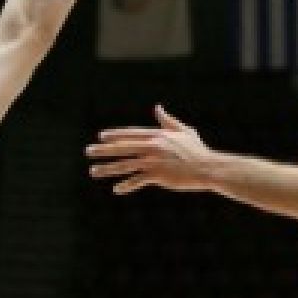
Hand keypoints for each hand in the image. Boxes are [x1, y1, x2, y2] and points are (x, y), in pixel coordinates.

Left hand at [85, 105, 216, 193]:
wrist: (208, 168)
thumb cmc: (197, 151)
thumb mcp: (184, 131)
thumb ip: (168, 121)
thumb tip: (157, 108)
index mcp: (157, 136)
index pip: (131, 134)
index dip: (115, 135)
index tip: (101, 137)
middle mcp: (152, 147)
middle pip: (123, 148)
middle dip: (104, 150)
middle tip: (88, 152)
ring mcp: (154, 161)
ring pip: (125, 164)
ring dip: (107, 168)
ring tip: (93, 171)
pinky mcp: (158, 176)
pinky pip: (137, 180)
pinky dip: (127, 185)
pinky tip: (116, 189)